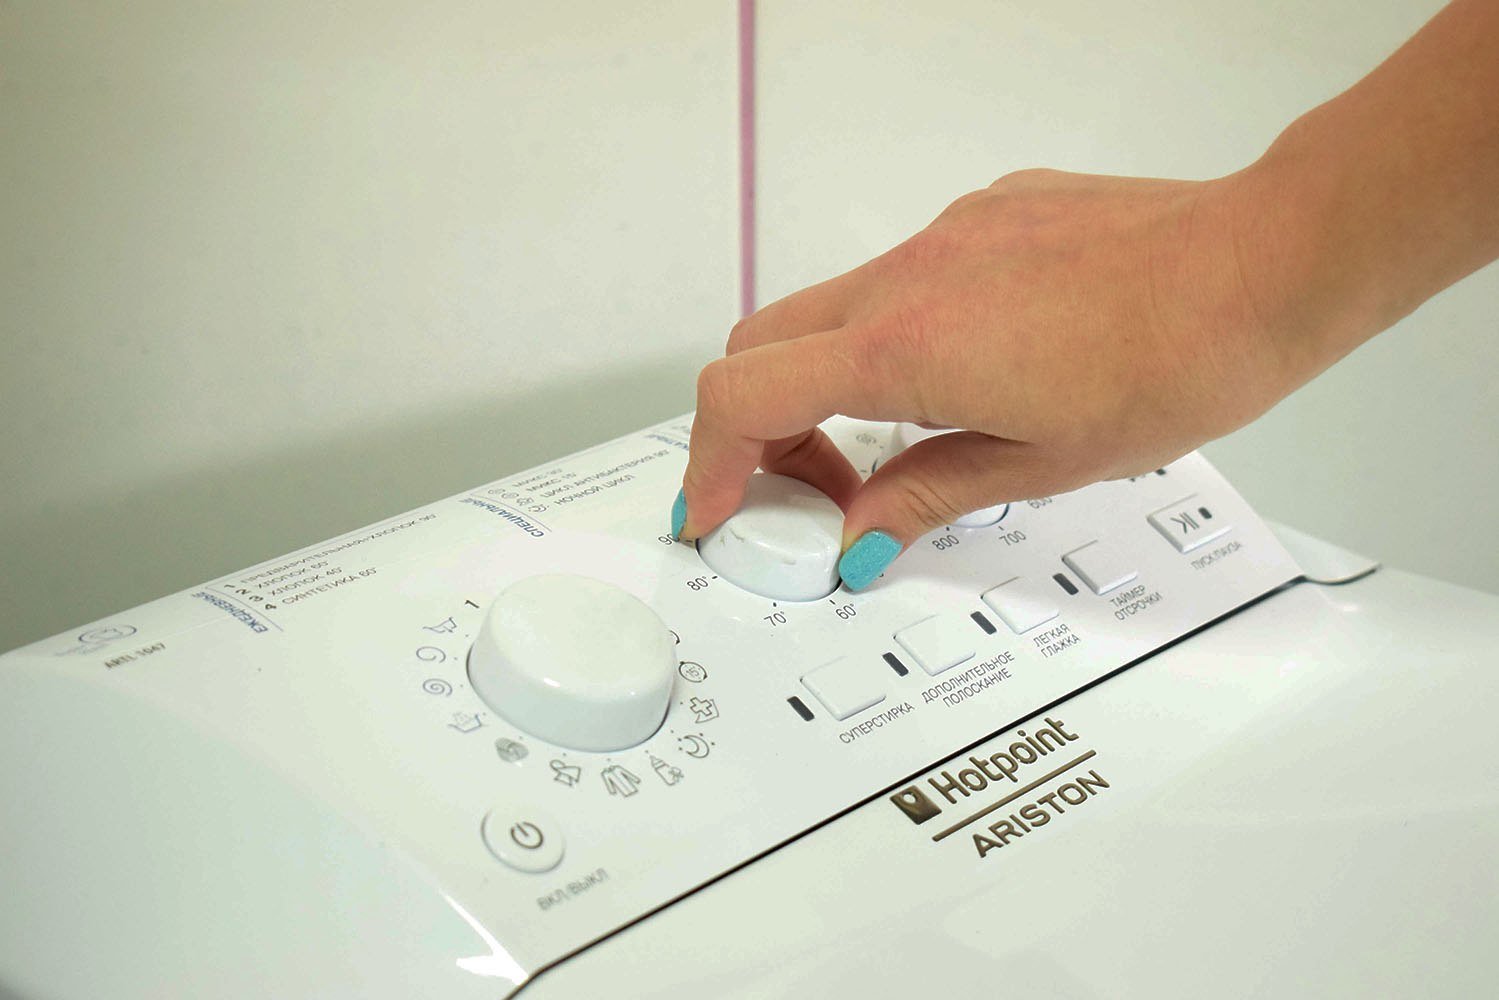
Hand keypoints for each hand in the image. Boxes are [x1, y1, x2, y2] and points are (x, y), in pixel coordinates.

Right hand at [674, 165, 1323, 588]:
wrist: (1263, 266)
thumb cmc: (1175, 360)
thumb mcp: (1038, 464)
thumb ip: (923, 496)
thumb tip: (860, 538)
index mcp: (905, 349)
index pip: (743, 397)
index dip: (708, 465)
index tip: (712, 512)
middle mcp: (906, 278)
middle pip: (761, 346)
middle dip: (760, 428)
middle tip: (812, 493)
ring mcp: (942, 236)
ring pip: (828, 311)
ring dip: (826, 383)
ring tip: (896, 446)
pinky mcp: (982, 216)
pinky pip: (898, 280)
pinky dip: (892, 338)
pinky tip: (966, 374)